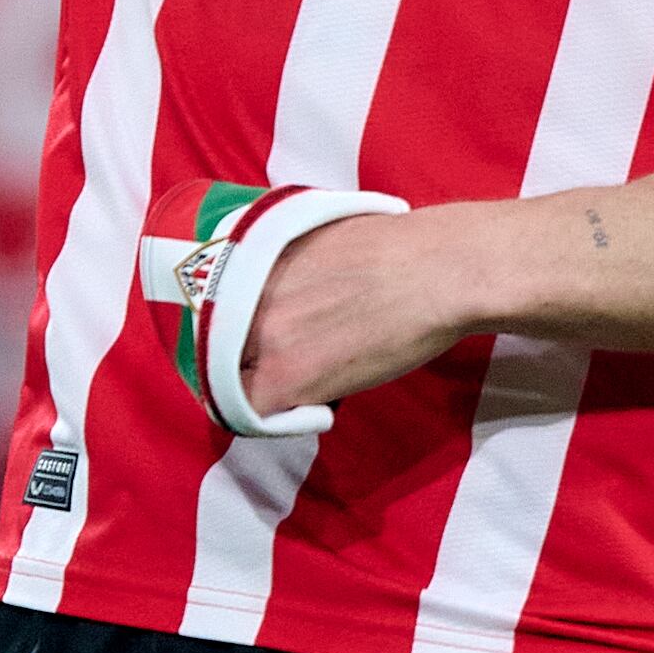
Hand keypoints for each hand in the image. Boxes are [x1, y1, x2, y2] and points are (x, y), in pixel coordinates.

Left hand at [235, 207, 480, 421]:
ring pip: (233, 379)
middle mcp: (246, 293)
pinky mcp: (287, 374)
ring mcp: (263, 334)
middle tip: (284, 366)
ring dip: (264, 387)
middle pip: (220, 343)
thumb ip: (291, 263)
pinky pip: (255, 412)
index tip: (255, 341)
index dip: (234, 329)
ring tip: (307, 385)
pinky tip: (319, 407)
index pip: (215, 304)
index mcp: (254, 255)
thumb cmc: (402, 247)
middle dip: (248, 357)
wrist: (438, 271)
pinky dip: (279, 417)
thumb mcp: (324, 234)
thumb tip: (296, 285)